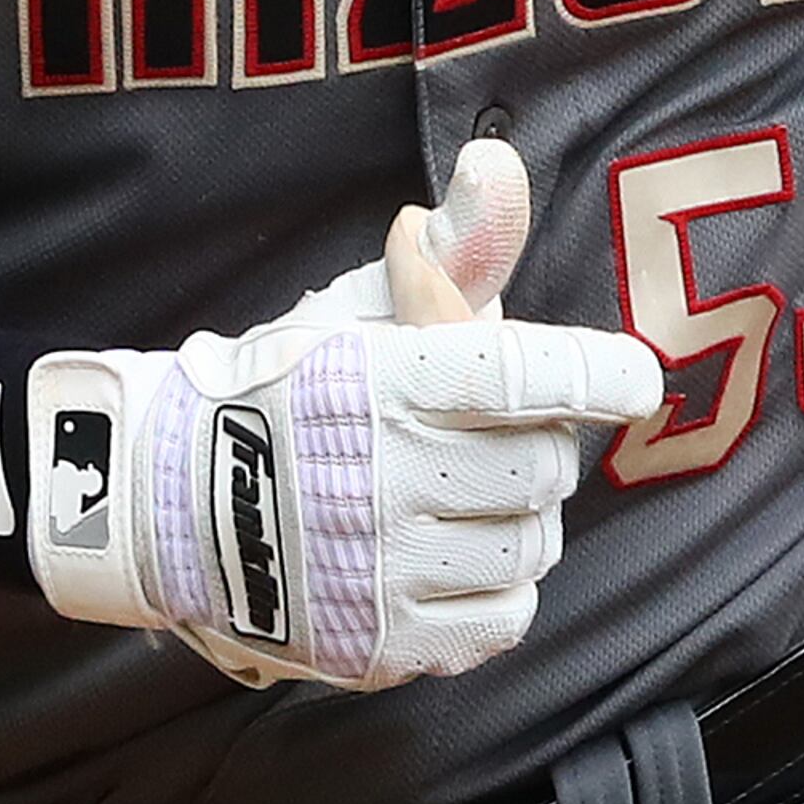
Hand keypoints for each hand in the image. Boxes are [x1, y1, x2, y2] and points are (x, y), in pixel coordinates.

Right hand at [23, 142, 662, 690]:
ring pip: (532, 543)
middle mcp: (387, 475)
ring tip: (468, 493)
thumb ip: (451, 249)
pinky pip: (505, 615)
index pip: (522, 374)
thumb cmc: (288, 390)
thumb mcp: (361, 306)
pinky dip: (500, 585)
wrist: (168, 500)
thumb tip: (498, 160)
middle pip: (546, 466)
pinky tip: (459, 555)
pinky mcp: (382, 642)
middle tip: (497, 433)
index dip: (595, 375)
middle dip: (539, 444)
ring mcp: (384, 568)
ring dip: (519, 514)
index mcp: (386, 379)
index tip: (634, 379)